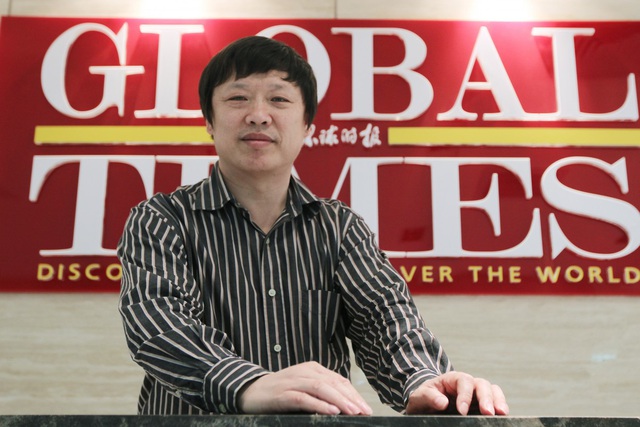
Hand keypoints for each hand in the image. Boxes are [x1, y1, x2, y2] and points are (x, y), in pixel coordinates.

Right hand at [238, 361, 372, 414]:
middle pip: (333, 383)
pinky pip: (304, 398)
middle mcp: (304, 371)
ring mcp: (293, 381)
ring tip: (353, 412)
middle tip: (364, 412)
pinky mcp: (283, 394)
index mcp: (312, 368)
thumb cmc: (280, 392)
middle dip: (351, 398)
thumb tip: (346, 404)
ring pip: (321, 388)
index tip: (366, 408)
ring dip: (339, 401)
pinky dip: (319, 405)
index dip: (354, 394)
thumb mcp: (304, 387)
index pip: (339, 380)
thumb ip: (321, 391)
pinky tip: (332, 412)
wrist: (251, 391)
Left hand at [406, 371, 508, 415]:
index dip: (465, 395)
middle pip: (482, 384)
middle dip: (486, 398)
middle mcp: (467, 384)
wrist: (425, 404)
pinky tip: (502, 417)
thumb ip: (429, 397)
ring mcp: (476, 394)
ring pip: (492, 391)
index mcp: (452, 378)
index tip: (462, 411)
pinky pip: (495, 402)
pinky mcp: (481, 405)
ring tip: (502, 413)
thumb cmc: (423, 398)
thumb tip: (442, 402)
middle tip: (488, 413)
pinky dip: (500, 407)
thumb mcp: (420, 396)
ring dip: (498, 401)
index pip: (463, 381)